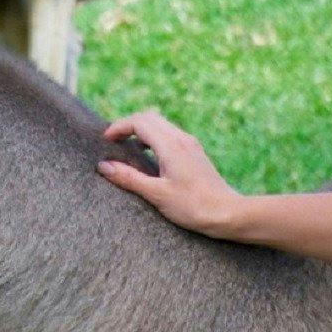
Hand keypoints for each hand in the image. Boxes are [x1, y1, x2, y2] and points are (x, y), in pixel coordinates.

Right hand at [98, 109, 242, 235]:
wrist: (227, 213)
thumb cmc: (193, 206)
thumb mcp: (157, 194)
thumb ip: (129, 178)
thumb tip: (104, 166)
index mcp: (171, 145)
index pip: (140, 121)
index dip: (119, 127)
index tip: (106, 140)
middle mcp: (182, 139)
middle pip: (150, 118)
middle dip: (129, 125)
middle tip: (114, 142)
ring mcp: (190, 145)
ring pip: (161, 125)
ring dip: (142, 131)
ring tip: (128, 150)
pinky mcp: (195, 153)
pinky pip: (170, 135)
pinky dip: (154, 139)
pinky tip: (149, 158)